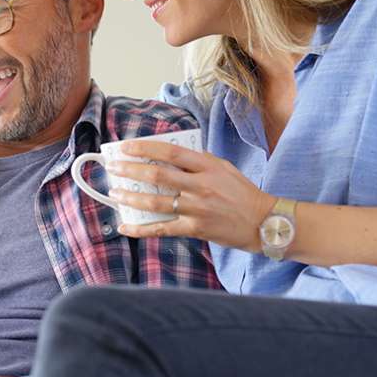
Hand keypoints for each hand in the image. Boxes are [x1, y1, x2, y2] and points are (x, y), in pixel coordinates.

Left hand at [107, 140, 275, 250]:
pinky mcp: (195, 229)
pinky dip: (140, 229)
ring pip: (155, 202)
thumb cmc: (242, 193)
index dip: (144, 148)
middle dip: (130, 170)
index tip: (125, 146)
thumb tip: (168, 155)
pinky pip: (161, 229)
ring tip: (113, 192)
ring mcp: (197, 209)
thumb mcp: (223, 168)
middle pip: (157, 175)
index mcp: (207, 166)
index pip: (170, 152)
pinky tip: (124, 226)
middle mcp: (201, 186)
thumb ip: (198, 161)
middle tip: (112, 167)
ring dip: (130, 196)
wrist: (265, 223)